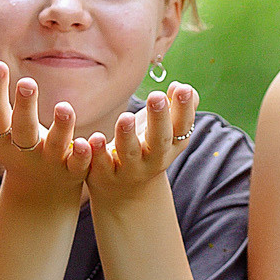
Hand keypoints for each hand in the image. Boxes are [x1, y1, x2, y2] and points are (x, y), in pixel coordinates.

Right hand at [0, 62, 88, 208]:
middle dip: (25, 107)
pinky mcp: (72, 171)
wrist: (39, 192)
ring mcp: (50, 162)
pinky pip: (78, 164)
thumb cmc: (15, 150)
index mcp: (2, 140)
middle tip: (27, 82)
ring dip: (61, 127)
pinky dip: (82, 154)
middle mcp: (24, 151)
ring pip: (56, 144)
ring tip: (64, 108)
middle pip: (23, 129)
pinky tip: (86, 142)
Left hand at [83, 83, 199, 204]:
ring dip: (127, 136)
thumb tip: (181, 87)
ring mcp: (129, 170)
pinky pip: (100, 164)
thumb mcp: (165, 131)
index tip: (183, 88)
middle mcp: (153, 160)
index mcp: (171, 146)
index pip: (182, 127)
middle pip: (159, 141)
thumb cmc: (147, 149)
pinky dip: (96, 152)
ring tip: (125, 117)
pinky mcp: (104, 175)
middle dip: (159, 119)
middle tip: (157, 96)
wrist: (126, 192)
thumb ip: (176, 109)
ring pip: (129, 153)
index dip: (184, 109)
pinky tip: (94, 138)